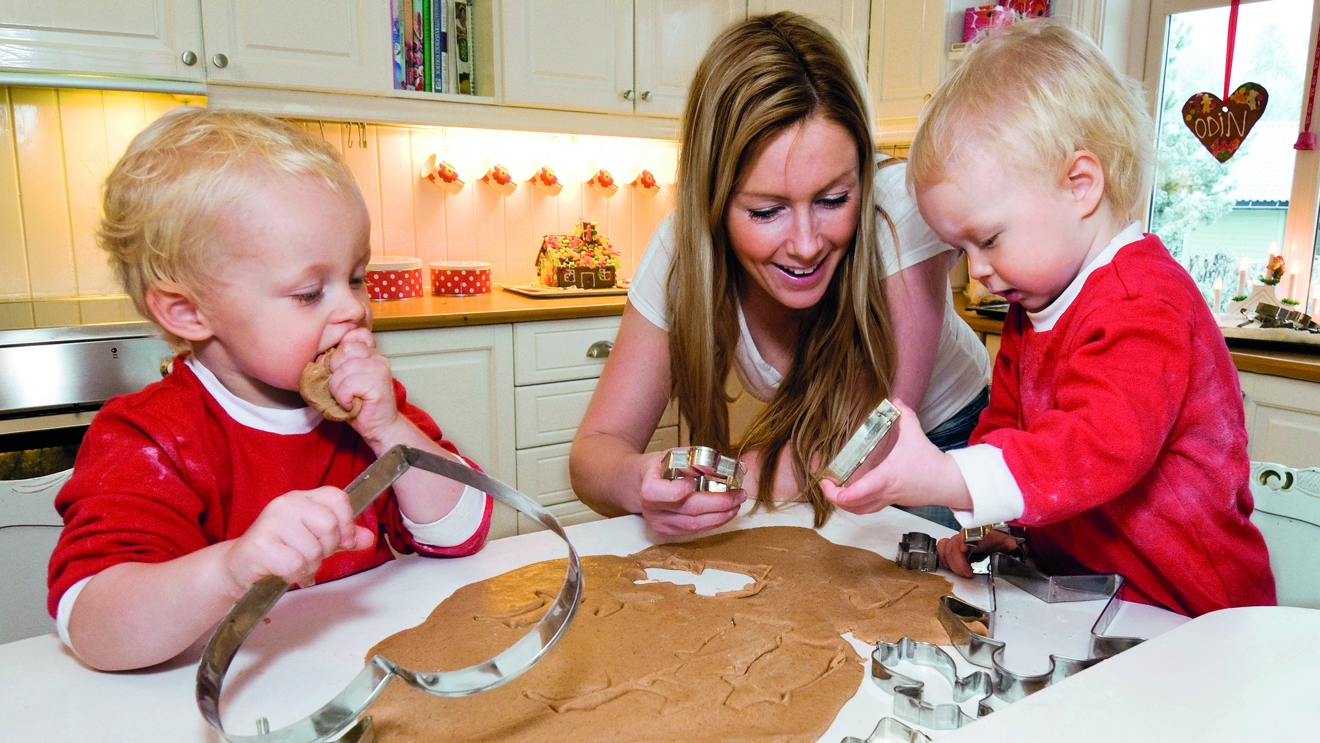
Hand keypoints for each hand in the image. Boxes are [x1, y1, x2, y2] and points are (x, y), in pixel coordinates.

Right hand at [224, 487, 373, 592]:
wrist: (239, 567)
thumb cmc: (280, 551)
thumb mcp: (316, 541)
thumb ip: (343, 538)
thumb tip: (368, 538)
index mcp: (303, 498)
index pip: (338, 498)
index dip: (347, 522)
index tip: (343, 541)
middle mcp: (287, 504)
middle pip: (330, 526)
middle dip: (327, 550)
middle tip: (311, 556)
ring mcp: (271, 523)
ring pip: (314, 550)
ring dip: (310, 567)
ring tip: (295, 566)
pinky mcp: (260, 545)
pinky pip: (297, 564)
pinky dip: (296, 575)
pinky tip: (285, 573)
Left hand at [326, 327, 399, 443]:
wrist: (379, 427)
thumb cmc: (361, 405)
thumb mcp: (345, 380)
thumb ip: (337, 365)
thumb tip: (320, 359)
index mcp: (370, 353)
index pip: (350, 338)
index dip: (338, 356)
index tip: (340, 373)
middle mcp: (377, 357)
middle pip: (343, 351)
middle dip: (335, 373)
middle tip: (342, 389)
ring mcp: (379, 369)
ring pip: (343, 371)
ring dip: (337, 390)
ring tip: (346, 399)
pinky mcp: (378, 384)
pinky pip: (348, 385)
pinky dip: (344, 398)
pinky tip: (350, 404)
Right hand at [637, 450, 746, 535]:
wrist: (639, 483)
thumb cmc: (659, 467)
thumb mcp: (673, 455)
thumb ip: (696, 459)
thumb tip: (722, 466)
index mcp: (648, 487)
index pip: (660, 492)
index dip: (680, 489)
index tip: (698, 480)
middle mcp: (652, 510)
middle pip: (688, 511)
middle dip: (719, 503)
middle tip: (739, 494)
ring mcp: (660, 524)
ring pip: (694, 526)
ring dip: (721, 516)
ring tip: (737, 503)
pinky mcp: (669, 532)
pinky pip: (694, 531)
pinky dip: (713, 522)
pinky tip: (726, 512)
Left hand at [820, 399, 968, 513]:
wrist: (947, 482)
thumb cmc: (929, 462)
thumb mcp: (915, 434)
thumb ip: (904, 415)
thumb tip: (895, 400)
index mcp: (886, 477)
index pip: (858, 492)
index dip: (838, 494)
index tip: (827, 484)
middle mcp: (884, 492)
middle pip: (853, 506)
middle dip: (834, 499)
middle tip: (825, 484)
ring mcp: (887, 500)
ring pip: (860, 511)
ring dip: (844, 504)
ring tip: (833, 490)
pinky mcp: (891, 502)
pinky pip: (868, 509)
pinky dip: (855, 505)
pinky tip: (850, 493)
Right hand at [936, 529, 1021, 577]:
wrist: (994, 538)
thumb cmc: (999, 540)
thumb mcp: (1008, 543)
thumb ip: (1014, 546)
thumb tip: (1024, 549)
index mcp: (978, 532)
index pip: (965, 533)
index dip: (961, 540)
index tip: (964, 550)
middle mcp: (965, 535)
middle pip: (952, 544)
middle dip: (957, 562)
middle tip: (967, 573)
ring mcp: (957, 541)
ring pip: (944, 546)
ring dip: (948, 560)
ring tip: (959, 571)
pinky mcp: (952, 548)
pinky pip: (941, 550)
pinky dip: (943, 559)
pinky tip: (951, 566)